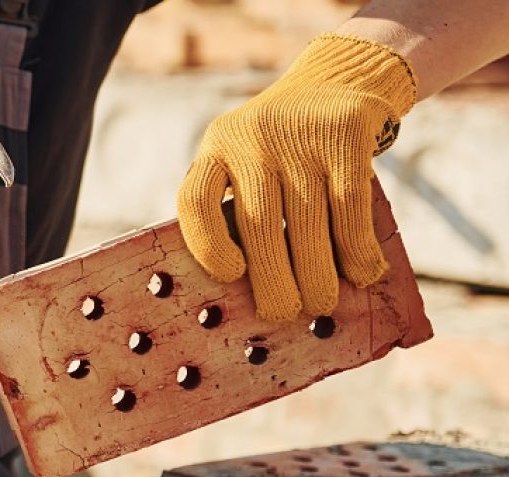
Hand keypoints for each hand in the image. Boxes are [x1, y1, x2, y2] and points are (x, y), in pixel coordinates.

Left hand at [177, 34, 416, 320]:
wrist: (334, 83)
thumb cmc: (281, 149)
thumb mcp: (244, 161)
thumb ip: (239, 210)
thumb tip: (251, 293)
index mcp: (216, 148)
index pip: (194, 199)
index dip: (207, 245)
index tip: (231, 276)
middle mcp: (251, 139)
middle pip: (257, 223)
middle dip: (273, 280)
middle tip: (283, 314)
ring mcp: (299, 136)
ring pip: (307, 221)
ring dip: (318, 274)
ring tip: (322, 306)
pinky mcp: (345, 136)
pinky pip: (350, 206)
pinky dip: (357, 248)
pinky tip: (361, 273)